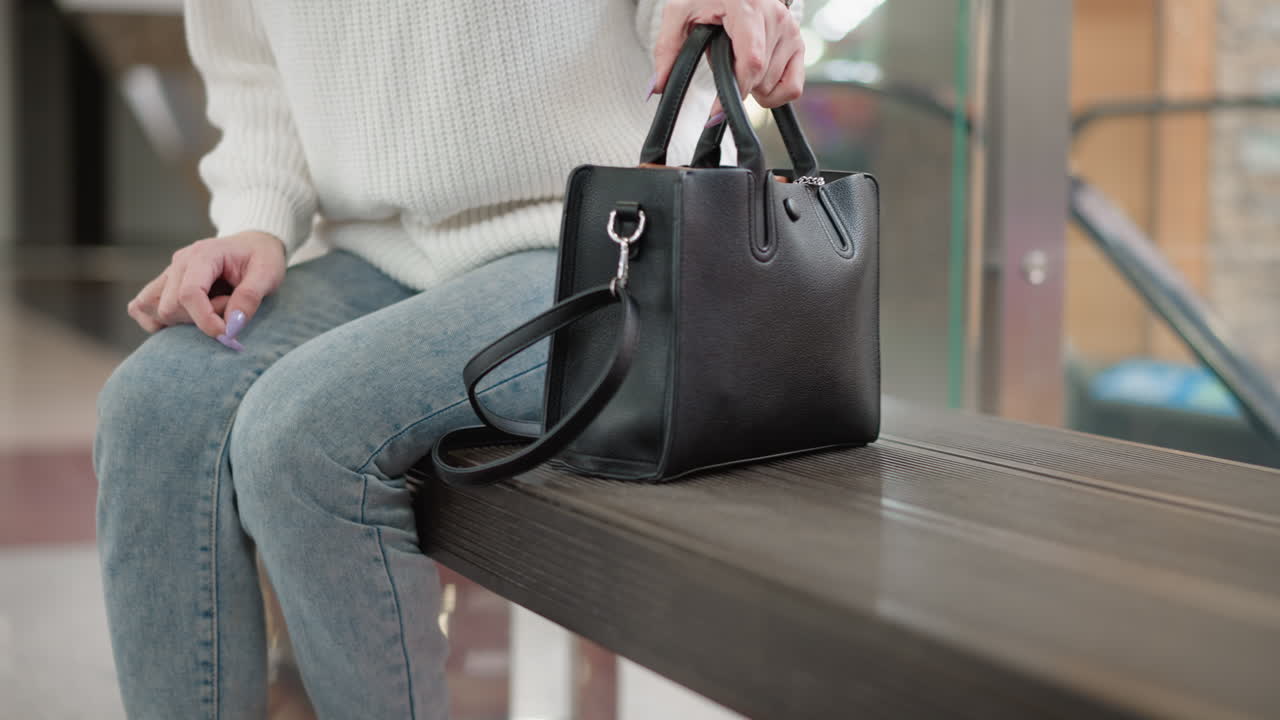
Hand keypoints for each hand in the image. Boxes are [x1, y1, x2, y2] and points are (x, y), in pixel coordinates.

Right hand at [127, 230, 285, 349]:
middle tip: (228, 310)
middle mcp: (179, 263)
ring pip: (151, 308)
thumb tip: (231, 326)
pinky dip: (159, 321)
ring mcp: (168, 273)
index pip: (188, 293)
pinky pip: (142, 307)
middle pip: (169, 306)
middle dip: (200, 319)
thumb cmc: (261, 258)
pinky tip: (188, 318)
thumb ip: (250, 298)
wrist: (253, 245)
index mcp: (203, 255)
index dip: (206, 320)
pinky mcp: (163, 285)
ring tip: (209, 311)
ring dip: (179, 322)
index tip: (228, 333)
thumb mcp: (268, 274)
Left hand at [651, 0, 804, 123]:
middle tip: (723, 63)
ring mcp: (792, 32)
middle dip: (735, 84)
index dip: (734, 91)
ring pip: (772, 86)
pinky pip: (793, 88)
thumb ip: (667, 49)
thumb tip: (657, 87)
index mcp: (748, 7)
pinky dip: (773, 92)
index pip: (751, 62)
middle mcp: (776, 18)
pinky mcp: (800, 44)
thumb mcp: (680, 13)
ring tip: (739, 60)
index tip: (715, 114)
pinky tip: (757, 76)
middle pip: (758, 79)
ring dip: (751, 85)